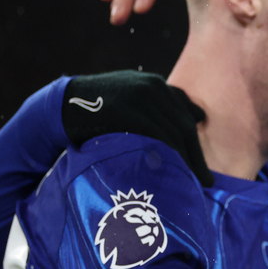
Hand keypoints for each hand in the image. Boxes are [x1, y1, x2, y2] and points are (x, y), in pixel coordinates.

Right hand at [63, 70, 212, 185]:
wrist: (60, 107)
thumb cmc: (95, 111)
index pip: (186, 111)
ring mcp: (141, 97)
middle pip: (185, 125)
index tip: (200, 160)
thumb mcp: (128, 101)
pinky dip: (170, 156)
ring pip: (176, 133)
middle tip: (206, 181)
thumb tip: (187, 127)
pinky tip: (175, 173)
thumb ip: (154, 110)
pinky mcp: (129, 111)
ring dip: (188, 161)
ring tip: (194, 184)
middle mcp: (153, 86)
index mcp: (155, 84)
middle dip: (197, 155)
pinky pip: (159, 137)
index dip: (196, 138)